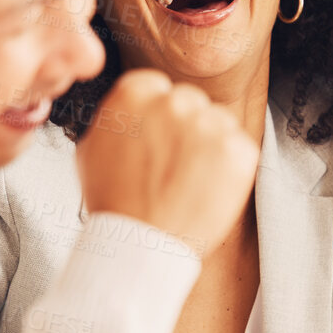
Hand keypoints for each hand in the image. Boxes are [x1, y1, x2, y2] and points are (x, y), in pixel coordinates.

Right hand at [78, 69, 258, 254]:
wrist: (140, 245)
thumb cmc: (113, 202)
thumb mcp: (92, 147)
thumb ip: (116, 118)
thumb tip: (131, 110)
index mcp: (135, 93)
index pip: (157, 87)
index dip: (158, 117)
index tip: (158, 139)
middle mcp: (174, 102)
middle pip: (190, 101)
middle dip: (185, 127)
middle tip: (175, 164)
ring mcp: (209, 125)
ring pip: (218, 121)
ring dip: (210, 144)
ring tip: (190, 180)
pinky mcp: (238, 150)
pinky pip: (240, 146)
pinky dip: (231, 166)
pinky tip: (208, 188)